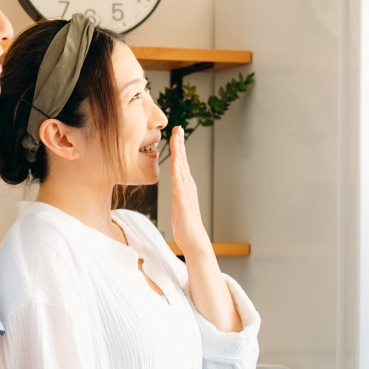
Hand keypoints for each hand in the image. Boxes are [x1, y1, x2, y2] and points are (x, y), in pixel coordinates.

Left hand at [166, 126, 211, 258]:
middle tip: (178, 127)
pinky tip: (175, 158)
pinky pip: (179, 180)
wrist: (194, 241)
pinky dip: (177, 168)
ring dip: (179, 151)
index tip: (176, 135)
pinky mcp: (182, 199)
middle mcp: (188, 186)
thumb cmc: (185, 227)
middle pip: (183, 160)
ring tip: (176, 137)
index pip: (181, 164)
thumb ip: (177, 197)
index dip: (178, 149)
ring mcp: (186, 191)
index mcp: (185, 186)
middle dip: (180, 143)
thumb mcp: (178, 207)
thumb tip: (175, 192)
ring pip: (181, 166)